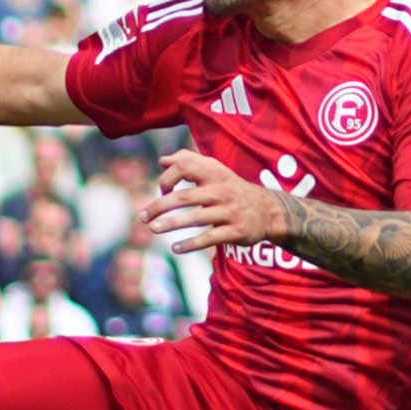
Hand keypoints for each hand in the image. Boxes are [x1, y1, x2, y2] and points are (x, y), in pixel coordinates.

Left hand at [141, 150, 293, 256]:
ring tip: (153, 229)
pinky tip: (175, 248)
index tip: (161, 190)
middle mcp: (222, 191)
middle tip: (142, 217)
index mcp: (215, 173)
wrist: (268, 211)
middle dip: (160, 206)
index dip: (167, 178)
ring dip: (171, 224)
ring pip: (195, 218)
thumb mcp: (216, 171)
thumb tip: (162, 160)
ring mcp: (230, 212)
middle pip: (185, 197)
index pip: (185, 168)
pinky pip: (209, 238)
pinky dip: (190, 244)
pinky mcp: (236, 231)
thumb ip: (189, 162)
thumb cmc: (232, 189)